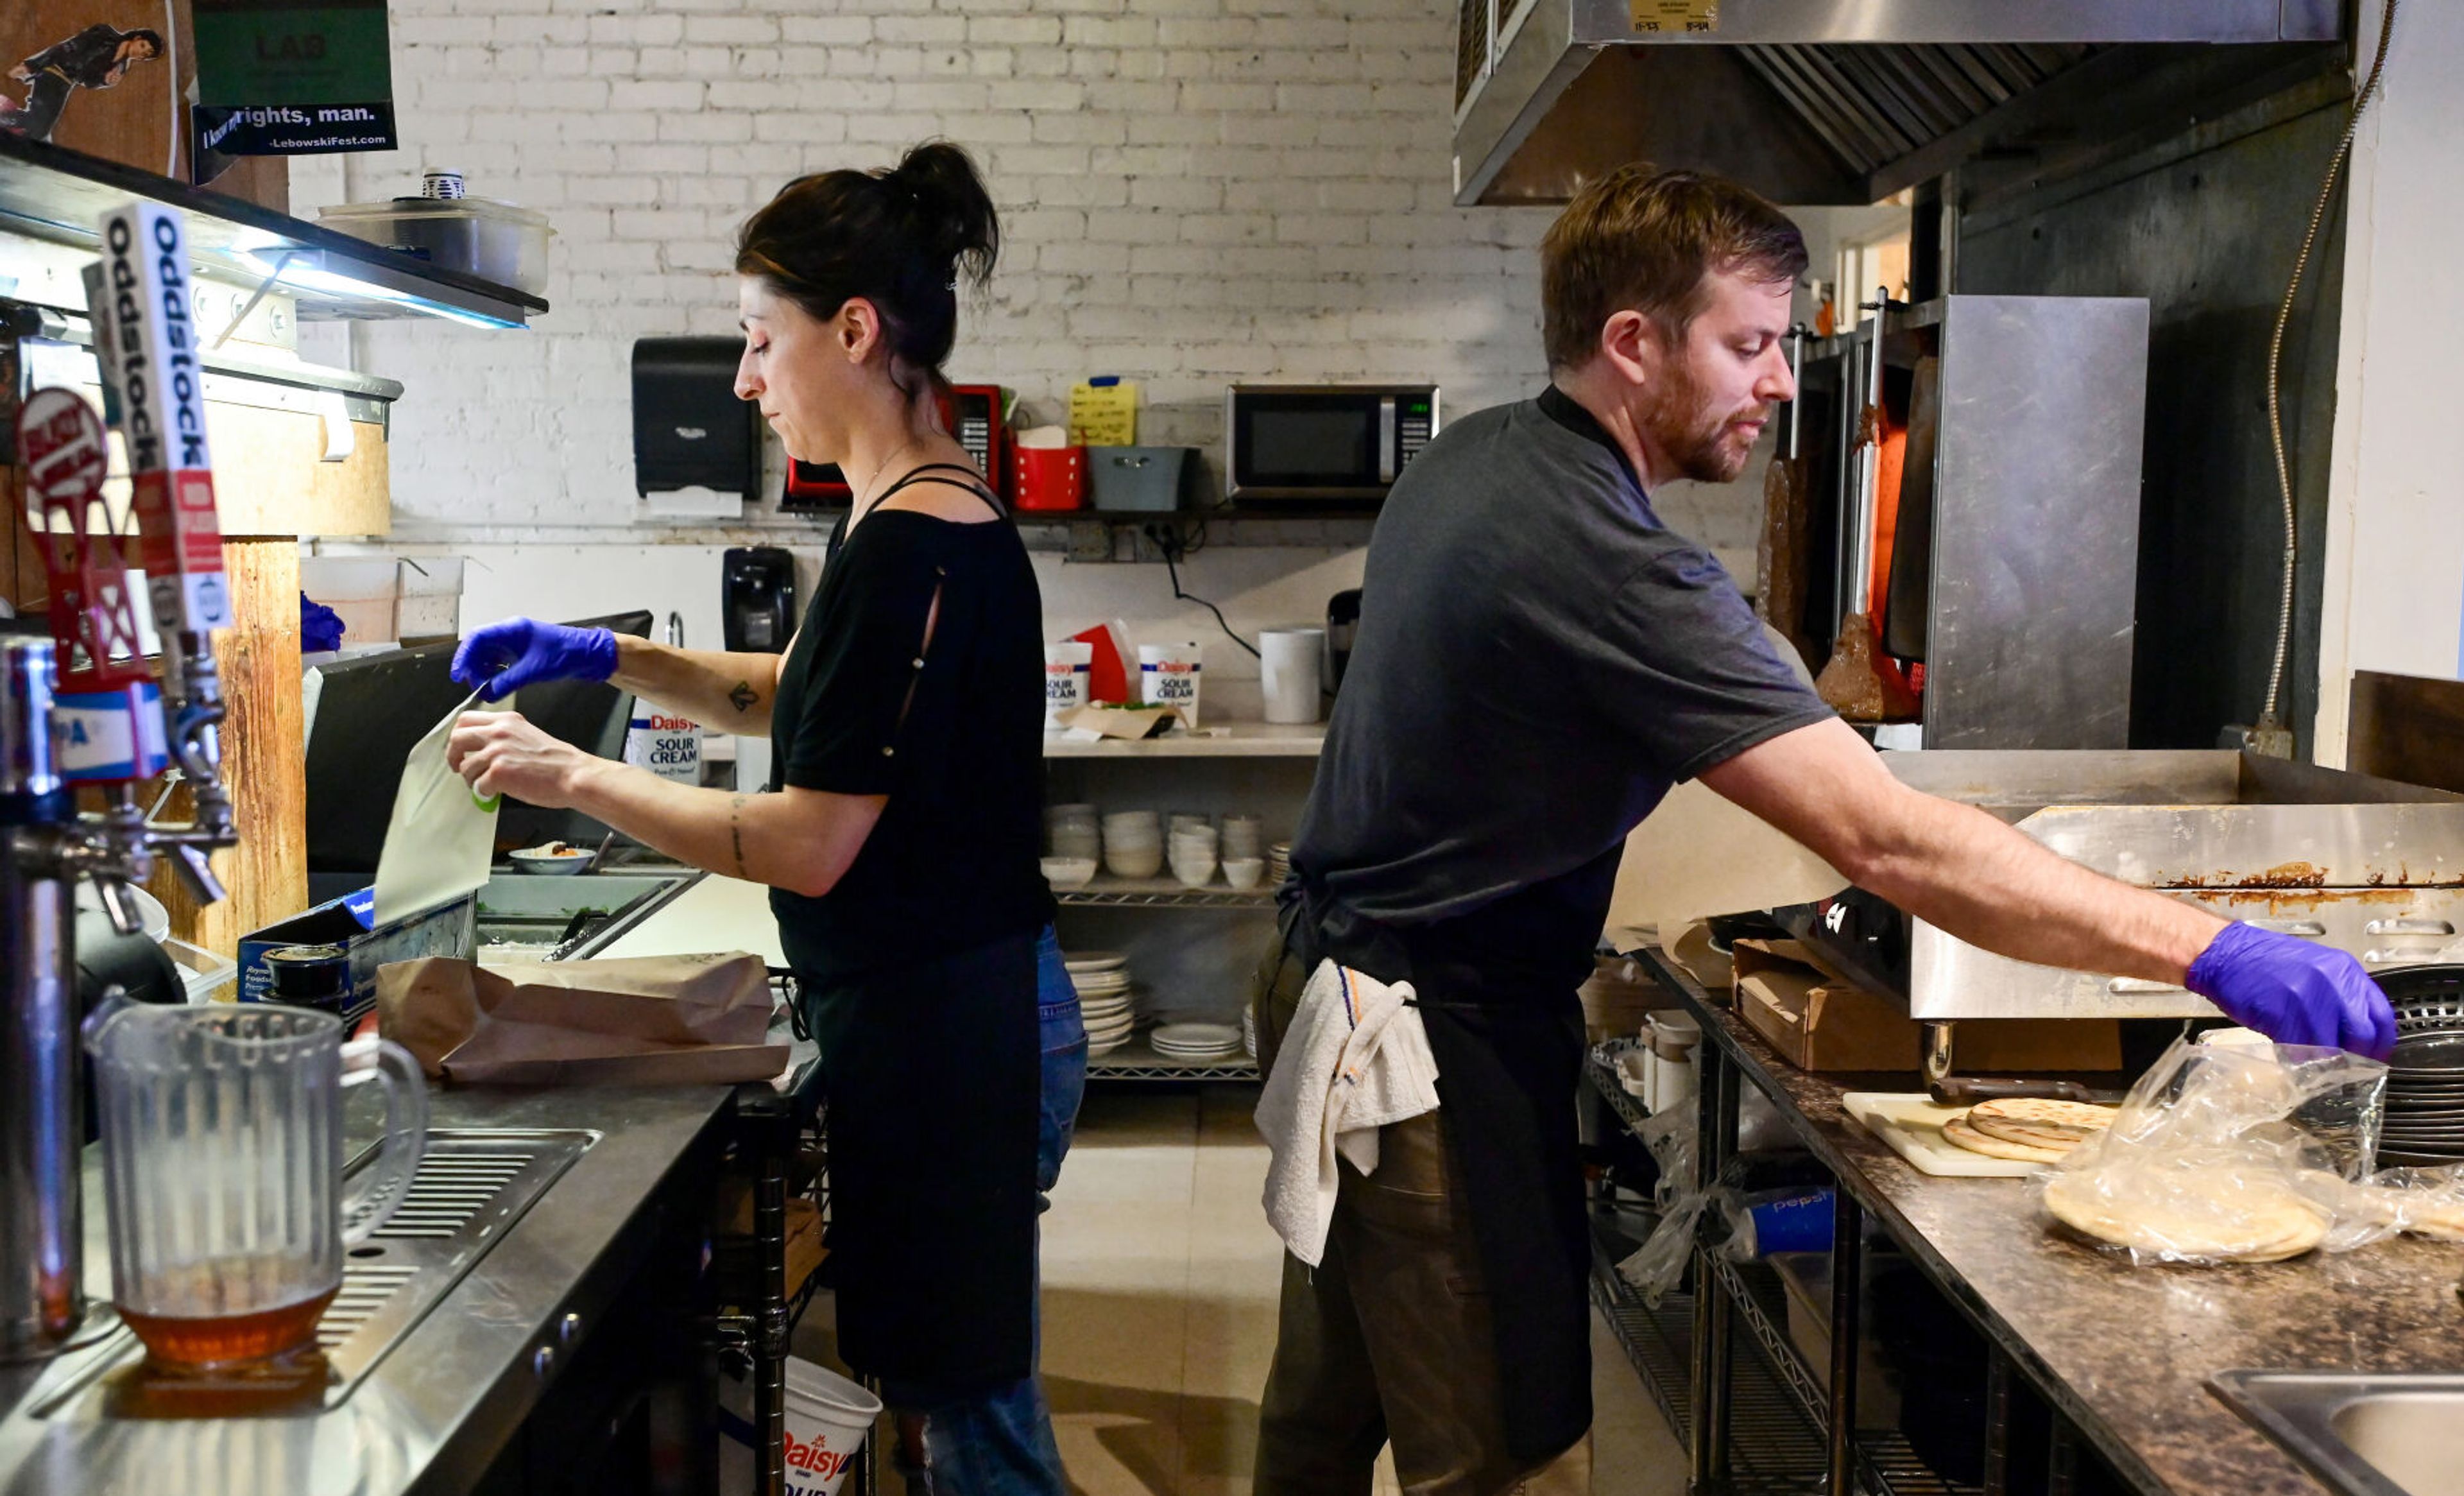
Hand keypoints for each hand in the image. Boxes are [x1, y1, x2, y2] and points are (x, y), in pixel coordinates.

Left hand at [445, 711, 593, 808]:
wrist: (572, 774)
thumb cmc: (556, 761)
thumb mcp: (527, 735)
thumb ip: (504, 738)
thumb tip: (483, 751)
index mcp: (506, 721)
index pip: (466, 720)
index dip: (458, 735)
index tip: (461, 747)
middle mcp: (498, 732)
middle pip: (457, 738)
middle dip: (453, 755)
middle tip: (458, 766)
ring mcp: (497, 751)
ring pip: (466, 766)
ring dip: (472, 779)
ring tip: (486, 785)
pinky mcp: (498, 772)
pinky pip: (478, 785)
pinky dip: (484, 792)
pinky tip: (495, 793)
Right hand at [450, 619, 617, 702]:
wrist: (589, 655)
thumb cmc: (567, 653)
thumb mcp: (534, 670)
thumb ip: (508, 682)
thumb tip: (487, 694)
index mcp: (512, 629)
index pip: (477, 638)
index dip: (464, 656)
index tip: (459, 674)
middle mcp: (511, 634)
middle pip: (479, 647)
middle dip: (473, 667)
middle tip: (475, 686)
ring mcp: (516, 643)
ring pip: (489, 656)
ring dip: (483, 672)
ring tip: (486, 688)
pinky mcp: (522, 654)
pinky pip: (500, 663)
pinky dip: (495, 674)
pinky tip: (497, 685)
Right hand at [2185, 921, 2397, 1059]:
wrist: (2223, 952)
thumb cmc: (2262, 961)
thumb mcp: (2314, 968)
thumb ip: (2339, 995)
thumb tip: (2355, 1032)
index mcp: (2345, 970)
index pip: (2382, 1016)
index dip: (2380, 1044)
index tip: (2375, 1057)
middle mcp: (2333, 982)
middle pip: (2363, 1035)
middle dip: (2356, 1056)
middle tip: (2346, 1066)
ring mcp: (2308, 998)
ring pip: (2332, 1047)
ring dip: (2323, 1060)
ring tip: (2311, 1058)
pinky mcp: (2283, 1014)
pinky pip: (2301, 1049)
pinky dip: (2298, 1057)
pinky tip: (2289, 1051)